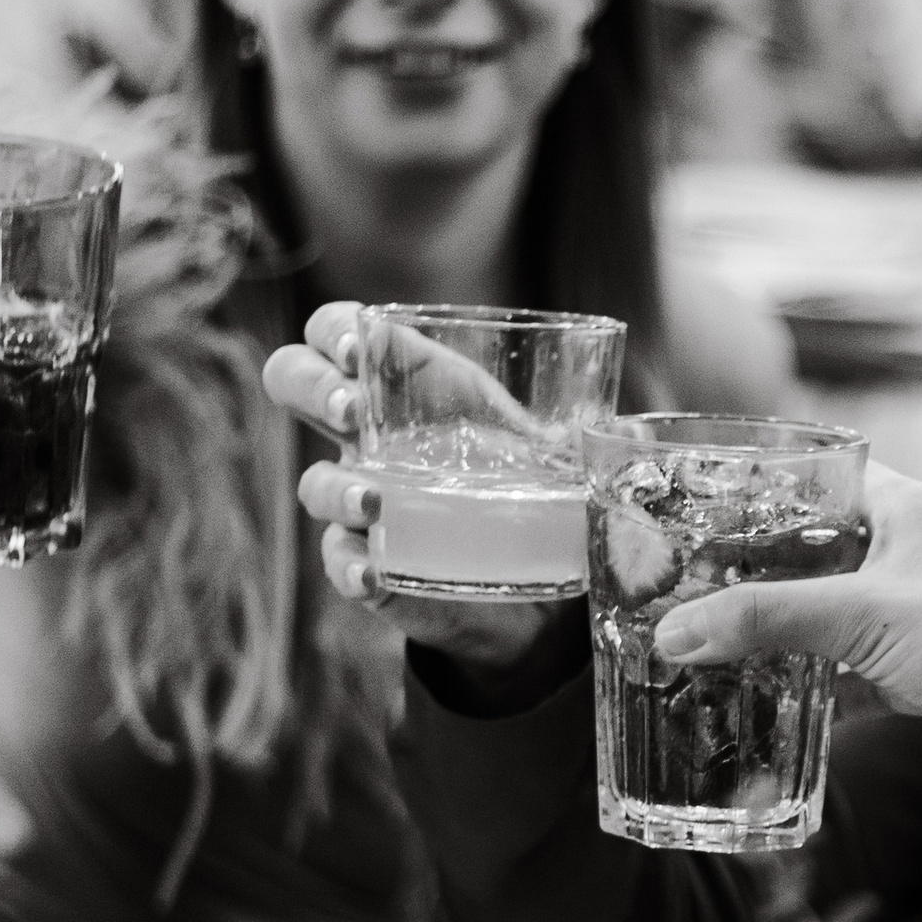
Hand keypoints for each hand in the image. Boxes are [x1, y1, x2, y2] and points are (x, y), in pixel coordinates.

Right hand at [264, 304, 559, 680]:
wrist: (530, 591)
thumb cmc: (528, 492)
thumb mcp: (555, 455)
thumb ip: (582, 439)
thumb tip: (626, 432)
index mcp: (410, 389)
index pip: (339, 333)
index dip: (334, 330)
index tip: (357, 349)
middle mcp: (372, 438)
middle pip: (294, 384)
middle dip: (311, 386)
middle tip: (351, 408)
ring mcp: (362, 501)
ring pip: (313, 482)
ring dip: (337, 487)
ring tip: (375, 500)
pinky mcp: (368, 564)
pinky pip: (338, 560)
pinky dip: (350, 565)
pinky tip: (374, 572)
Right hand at [652, 462, 921, 790]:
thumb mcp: (863, 616)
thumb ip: (766, 620)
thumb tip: (675, 632)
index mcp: (903, 510)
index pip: (819, 473)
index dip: (761, 484)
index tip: (698, 503)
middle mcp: (908, 556)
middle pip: (812, 553)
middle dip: (752, 574)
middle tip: (683, 587)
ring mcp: (915, 617)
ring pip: (828, 620)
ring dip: (777, 639)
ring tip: (705, 650)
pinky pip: (849, 678)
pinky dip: (811, 695)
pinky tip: (762, 712)